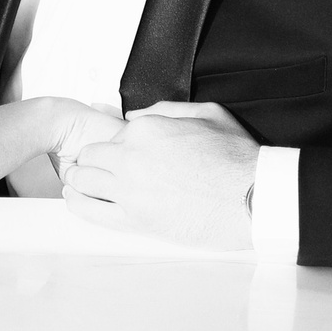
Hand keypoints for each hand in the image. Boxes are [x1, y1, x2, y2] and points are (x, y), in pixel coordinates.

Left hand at [62, 100, 260, 250]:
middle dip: (93, 162)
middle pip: (90, 156)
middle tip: (98, 171)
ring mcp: (130, 189)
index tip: (121, 157)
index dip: (116, 147)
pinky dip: (78, 203)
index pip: (111, 135)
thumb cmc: (237, 159)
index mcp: (146, 129)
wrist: (255, 198)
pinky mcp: (135, 220)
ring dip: (81, 180)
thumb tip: (135, 116)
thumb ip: (166, 110)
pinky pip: (90, 210)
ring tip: (83, 184)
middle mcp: (132, 156)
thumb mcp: (207, 113)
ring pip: (83, 180)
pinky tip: (76, 200)